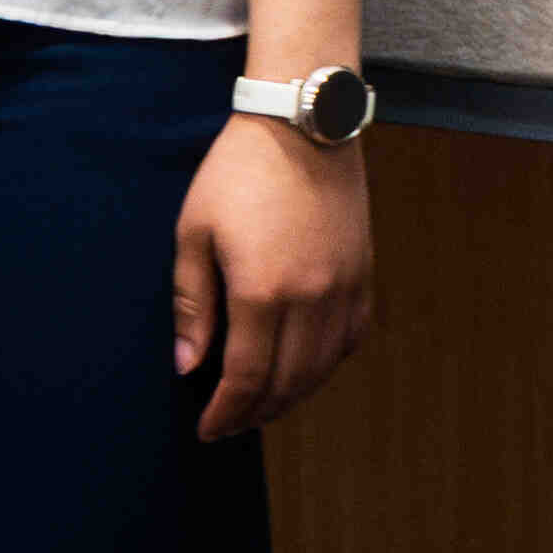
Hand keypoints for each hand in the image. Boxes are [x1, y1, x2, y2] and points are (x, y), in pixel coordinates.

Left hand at [175, 115, 376, 440]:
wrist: (303, 123)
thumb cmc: (237, 172)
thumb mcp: (194, 232)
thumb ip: (192, 304)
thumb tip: (189, 366)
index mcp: (262, 291)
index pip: (247, 378)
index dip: (226, 412)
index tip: (208, 429)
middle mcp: (311, 298)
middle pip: (287, 382)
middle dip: (255, 413)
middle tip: (230, 424)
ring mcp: (344, 286)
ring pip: (323, 367)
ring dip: (292, 395)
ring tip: (263, 404)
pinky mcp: (363, 271)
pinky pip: (351, 336)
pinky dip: (327, 363)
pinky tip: (306, 366)